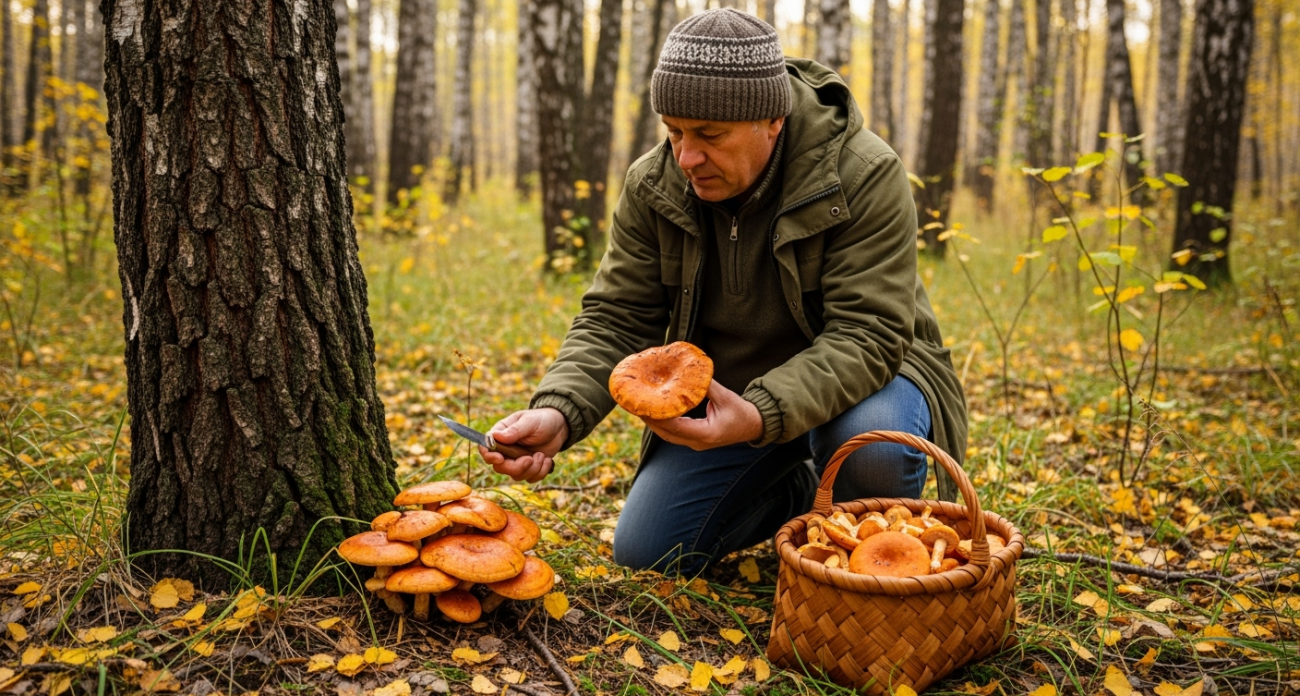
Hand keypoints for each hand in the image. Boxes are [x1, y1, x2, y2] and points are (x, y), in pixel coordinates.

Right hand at [478, 408, 568, 482]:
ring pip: (515, 475)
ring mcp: (516, 460)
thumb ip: (515, 430)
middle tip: (530, 458)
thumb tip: (496, 437)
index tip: (501, 458)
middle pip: (500, 467)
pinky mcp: (528, 468)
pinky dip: (540, 472)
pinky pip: (529, 479)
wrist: (559, 427)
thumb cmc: (542, 420)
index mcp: (501, 435)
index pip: (485, 448)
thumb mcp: (530, 422)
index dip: (489, 456)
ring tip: (542, 456)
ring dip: (532, 469)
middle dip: (516, 467)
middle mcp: (505, 450)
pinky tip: (547, 460)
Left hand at [641, 381, 762, 450]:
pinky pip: (673, 433)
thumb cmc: (742, 412)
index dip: (658, 416)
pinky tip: (655, 411)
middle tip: (634, 404)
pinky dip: (662, 423)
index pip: (675, 427)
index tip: (644, 405)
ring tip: (640, 407)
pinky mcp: (694, 440)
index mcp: (706, 434)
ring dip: (653, 422)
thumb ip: (707, 385)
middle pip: (665, 434)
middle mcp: (697, 442)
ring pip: (667, 435)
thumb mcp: (726, 396)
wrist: (754, 426)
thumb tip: (691, 370)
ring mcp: (695, 443)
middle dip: (649, 419)